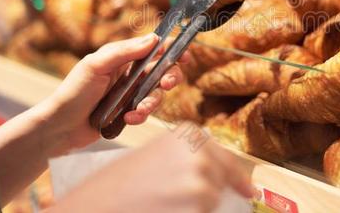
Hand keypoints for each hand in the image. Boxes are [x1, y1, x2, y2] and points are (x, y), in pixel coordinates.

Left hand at [40, 34, 187, 152]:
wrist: (60, 127)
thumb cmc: (74, 91)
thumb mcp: (96, 65)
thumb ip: (124, 52)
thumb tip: (154, 39)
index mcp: (123, 56)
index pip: (153, 47)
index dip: (172, 49)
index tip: (185, 55)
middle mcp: (130, 72)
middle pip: (163, 70)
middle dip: (169, 77)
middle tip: (166, 84)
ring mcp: (130, 93)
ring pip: (157, 93)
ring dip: (151, 102)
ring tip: (137, 111)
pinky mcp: (129, 112)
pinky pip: (146, 112)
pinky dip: (140, 116)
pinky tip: (127, 119)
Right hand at [52, 132, 254, 212]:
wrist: (92, 206)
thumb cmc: (117, 185)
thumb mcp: (155, 157)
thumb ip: (187, 159)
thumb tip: (216, 176)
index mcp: (189, 135)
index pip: (226, 159)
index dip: (237, 178)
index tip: (247, 190)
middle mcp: (200, 153)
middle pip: (224, 181)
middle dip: (216, 194)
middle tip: (195, 199)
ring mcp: (202, 181)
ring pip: (215, 203)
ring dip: (200, 208)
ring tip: (167, 204)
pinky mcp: (201, 204)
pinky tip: (170, 210)